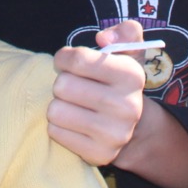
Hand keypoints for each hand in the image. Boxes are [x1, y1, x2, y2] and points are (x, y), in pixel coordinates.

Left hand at [47, 20, 147, 165]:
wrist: (132, 127)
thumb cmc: (118, 81)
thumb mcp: (128, 52)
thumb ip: (124, 32)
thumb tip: (103, 39)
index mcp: (132, 75)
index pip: (76, 59)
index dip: (63, 58)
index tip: (66, 62)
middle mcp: (127, 106)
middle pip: (62, 85)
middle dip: (62, 83)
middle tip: (73, 87)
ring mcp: (114, 134)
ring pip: (55, 110)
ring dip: (58, 105)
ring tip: (73, 104)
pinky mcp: (99, 154)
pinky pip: (55, 132)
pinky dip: (59, 126)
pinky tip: (74, 123)